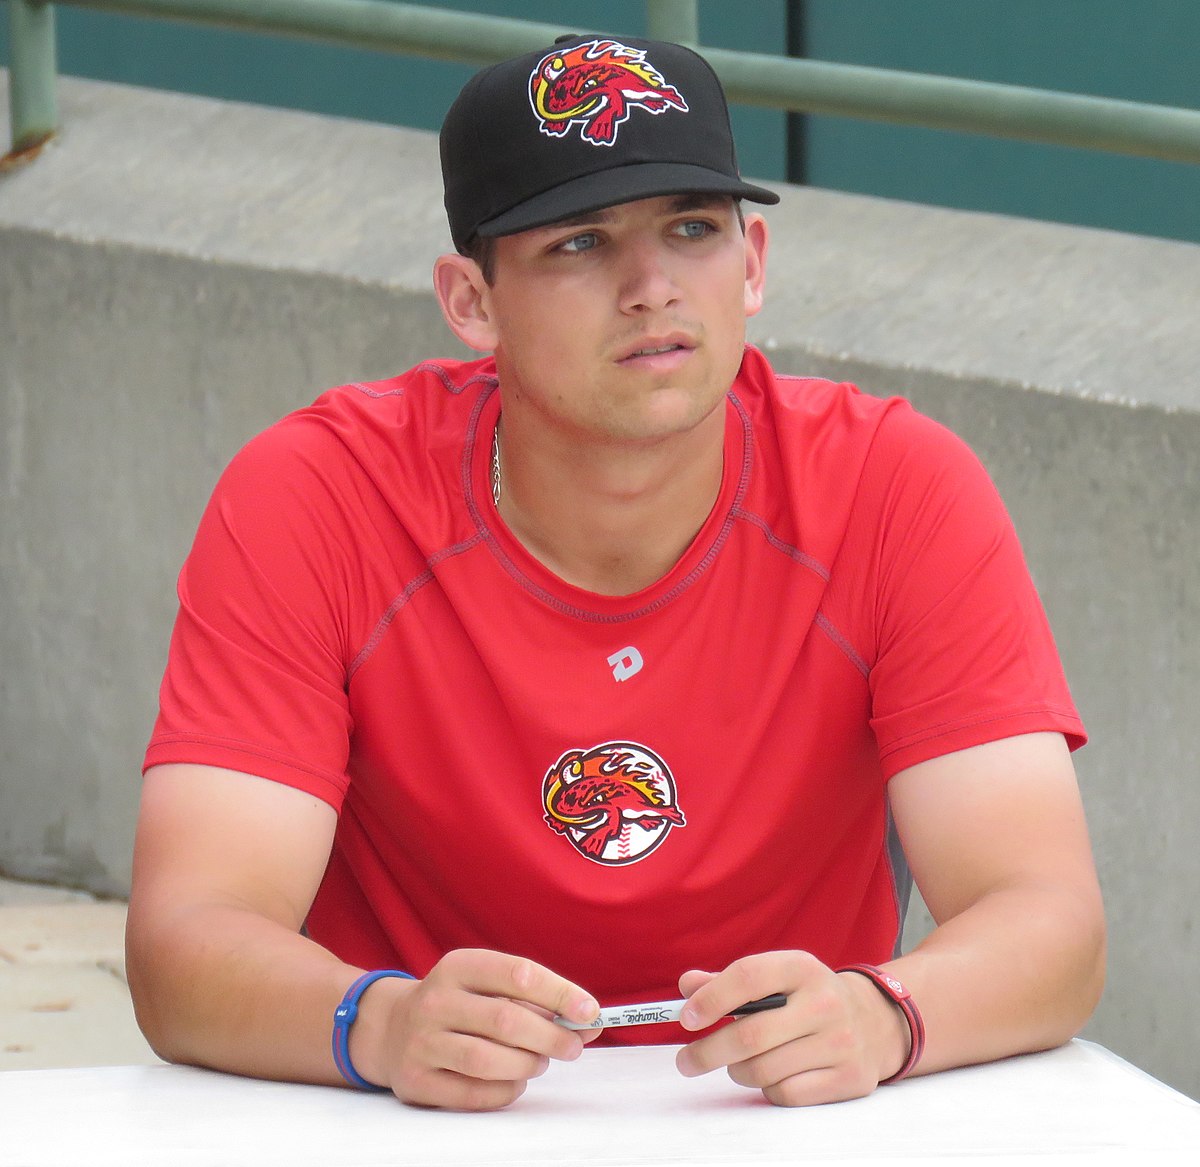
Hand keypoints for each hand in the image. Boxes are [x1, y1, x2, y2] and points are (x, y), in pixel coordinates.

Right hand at [354, 948, 599, 1109]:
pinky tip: (515, 1081)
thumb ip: (537, 1001)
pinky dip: (505, 1091)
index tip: (590, 1010)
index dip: (559, 993)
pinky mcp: (416, 1081)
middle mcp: (436, 1000)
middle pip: (506, 1020)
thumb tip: (591, 1021)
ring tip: (540, 1062)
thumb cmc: (459, 1005)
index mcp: (458, 966)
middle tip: (573, 1046)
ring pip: (487, 1060)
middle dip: (550, 1036)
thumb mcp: (488, 986)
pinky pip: (472, 1094)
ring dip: (527, 1064)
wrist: (391, 1028)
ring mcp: (421, 1041)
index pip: (517, 973)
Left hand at [674, 951, 909, 1105]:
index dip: (711, 998)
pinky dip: (767, 1088)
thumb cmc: (808, 998)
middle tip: (686, 1061)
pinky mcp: (849, 1079)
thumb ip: (729, 981)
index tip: (686, 1018)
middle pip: (750, 1035)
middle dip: (708, 1052)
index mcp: (802, 968)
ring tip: (737, 1063)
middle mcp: (824, 1002)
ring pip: (763, 1070)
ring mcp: (840, 1042)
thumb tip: (687, 986)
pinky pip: (785, 1094)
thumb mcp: (776, 977)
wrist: (874, 1022)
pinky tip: (773, 1074)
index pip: (748, 977)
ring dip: (737, 1071)